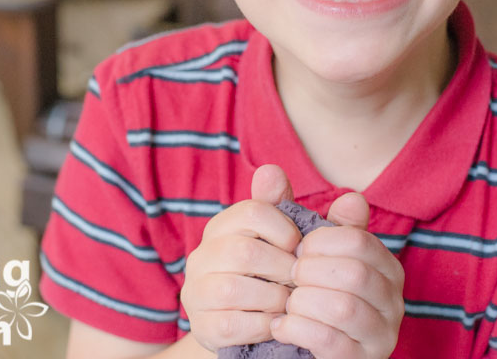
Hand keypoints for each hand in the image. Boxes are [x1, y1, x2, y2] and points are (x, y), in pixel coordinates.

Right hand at [181, 165, 302, 351]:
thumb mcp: (281, 237)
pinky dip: (262, 325)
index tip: (299, 247)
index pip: (253, 212)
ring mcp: (197, 291)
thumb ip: (284, 205)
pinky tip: (276, 323)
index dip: (285, 230)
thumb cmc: (270, 272)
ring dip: (274, 299)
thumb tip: (272, 170)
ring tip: (290, 302)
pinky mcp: (201, 326)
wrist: (245, 323)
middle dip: (283, 268)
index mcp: (222, 226)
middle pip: (245, 252)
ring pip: (235, 289)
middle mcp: (202, 255)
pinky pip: (230, 324)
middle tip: (299, 279)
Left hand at [270, 192, 404, 357]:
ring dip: (303, 302)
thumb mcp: (305, 253)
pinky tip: (281, 326)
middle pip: (354, 272)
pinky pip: (332, 343)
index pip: (357, 239)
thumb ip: (290, 213)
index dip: (319, 243)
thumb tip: (269, 170)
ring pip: (344, 307)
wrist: (304, 347)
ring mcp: (382, 334)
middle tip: (289, 278)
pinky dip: (299, 330)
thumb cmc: (308, 291)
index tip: (297, 251)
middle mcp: (393, 298)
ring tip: (285, 303)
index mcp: (385, 264)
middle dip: (309, 273)